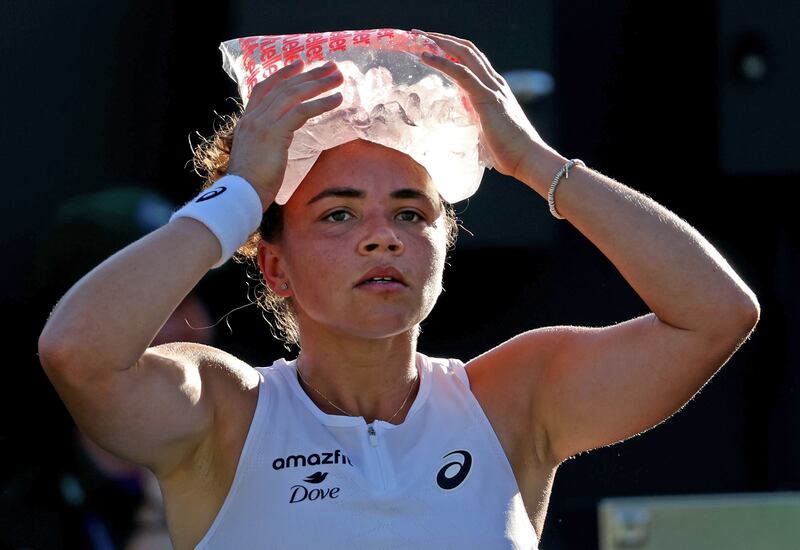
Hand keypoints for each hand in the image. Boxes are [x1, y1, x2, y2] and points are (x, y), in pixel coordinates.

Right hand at [227, 60, 343, 208]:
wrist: (240, 195)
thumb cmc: (251, 185)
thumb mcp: (257, 157)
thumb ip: (267, 145)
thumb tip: (279, 145)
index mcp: (247, 121)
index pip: (264, 88)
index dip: (282, 74)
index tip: (300, 64)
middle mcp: (253, 118)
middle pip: (283, 87)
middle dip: (309, 74)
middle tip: (330, 66)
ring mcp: (262, 124)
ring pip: (293, 95)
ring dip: (318, 84)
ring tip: (338, 78)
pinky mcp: (275, 133)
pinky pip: (302, 111)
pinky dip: (321, 103)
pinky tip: (337, 100)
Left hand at [415, 30, 557, 181]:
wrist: (527, 158)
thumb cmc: (509, 152)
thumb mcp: (487, 133)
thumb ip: (477, 126)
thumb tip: (464, 135)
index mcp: (495, 90)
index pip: (473, 61)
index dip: (454, 51)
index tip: (433, 48)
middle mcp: (495, 83)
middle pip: (468, 50)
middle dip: (444, 40)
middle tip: (421, 36)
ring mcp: (492, 88)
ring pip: (465, 55)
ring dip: (440, 43)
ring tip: (420, 38)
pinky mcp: (486, 98)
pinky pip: (461, 73)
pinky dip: (442, 62)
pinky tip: (426, 57)